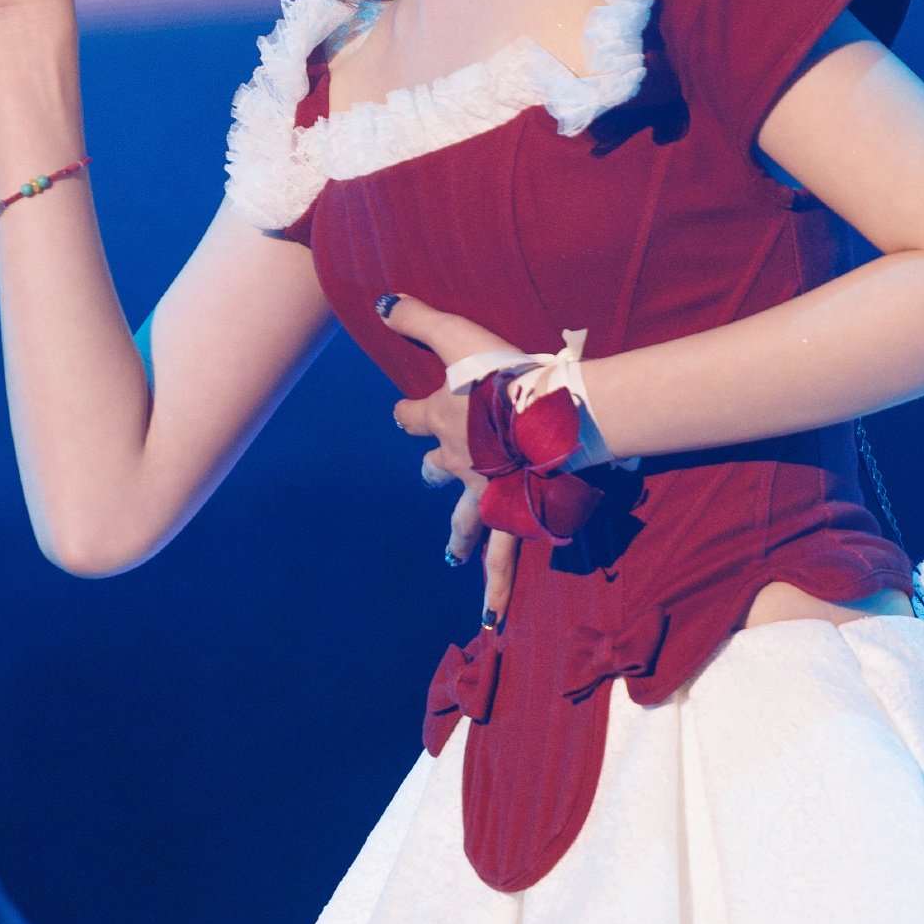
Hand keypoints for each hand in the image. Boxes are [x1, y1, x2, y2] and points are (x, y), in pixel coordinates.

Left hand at [380, 292, 523, 618]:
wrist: (542, 418)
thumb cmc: (503, 375)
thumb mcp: (455, 335)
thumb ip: (418, 317)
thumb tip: (381, 302)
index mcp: (444, 420)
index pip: (412, 417)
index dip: (407, 415)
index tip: (402, 415)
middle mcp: (459, 461)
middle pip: (437, 470)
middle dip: (433, 473)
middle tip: (429, 478)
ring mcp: (486, 493)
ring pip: (466, 521)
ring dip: (459, 539)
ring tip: (451, 560)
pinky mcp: (513, 516)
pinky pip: (503, 560)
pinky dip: (495, 591)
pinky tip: (490, 621)